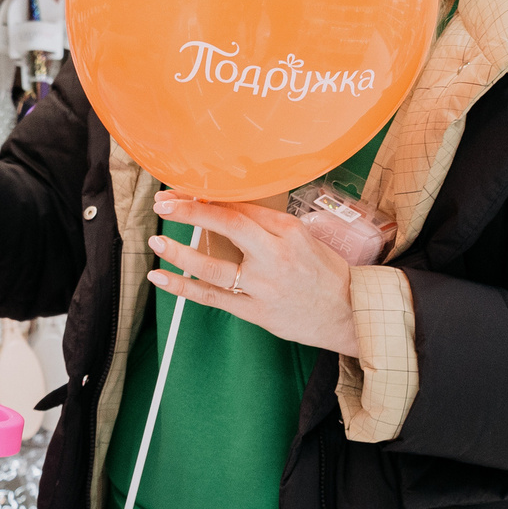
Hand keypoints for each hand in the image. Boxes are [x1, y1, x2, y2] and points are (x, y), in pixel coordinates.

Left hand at [146, 194, 360, 355]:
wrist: (350, 315)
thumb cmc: (326, 274)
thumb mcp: (305, 239)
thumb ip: (270, 226)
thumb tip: (228, 210)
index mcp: (290, 231)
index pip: (242, 208)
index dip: (208, 199)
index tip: (182, 193)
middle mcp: (276, 255)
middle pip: (227, 226)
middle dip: (190, 213)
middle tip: (162, 204)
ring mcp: (264, 285)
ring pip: (212, 266)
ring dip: (178, 252)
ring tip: (156, 241)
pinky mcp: (255, 311)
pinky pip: (211, 297)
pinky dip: (182, 287)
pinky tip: (160, 276)